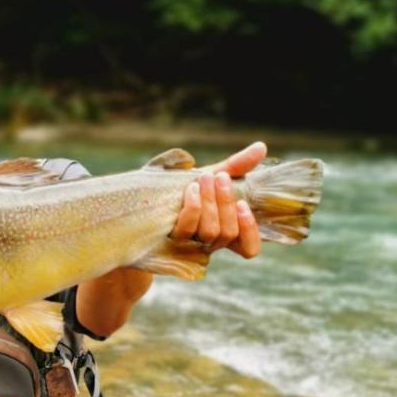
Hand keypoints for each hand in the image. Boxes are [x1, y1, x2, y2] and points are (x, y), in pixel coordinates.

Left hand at [170, 141, 264, 258]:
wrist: (134, 205)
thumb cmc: (177, 190)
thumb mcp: (206, 177)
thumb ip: (234, 166)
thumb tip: (261, 147)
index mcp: (222, 231)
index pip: (248, 249)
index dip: (250, 231)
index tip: (243, 204)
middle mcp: (207, 244)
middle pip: (228, 232)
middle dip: (226, 202)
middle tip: (219, 177)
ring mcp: (188, 247)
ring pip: (210, 232)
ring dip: (211, 202)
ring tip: (205, 178)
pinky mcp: (169, 244)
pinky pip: (187, 230)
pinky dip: (193, 207)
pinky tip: (190, 189)